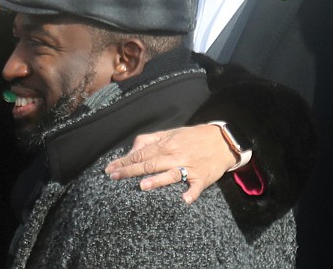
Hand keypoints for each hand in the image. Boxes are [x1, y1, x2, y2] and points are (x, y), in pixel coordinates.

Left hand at [105, 124, 237, 203]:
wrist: (222, 139)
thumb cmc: (192, 137)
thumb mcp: (171, 133)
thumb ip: (150, 140)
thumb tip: (133, 149)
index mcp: (166, 144)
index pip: (141, 153)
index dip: (124, 161)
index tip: (110, 169)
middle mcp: (175, 155)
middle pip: (150, 163)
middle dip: (131, 170)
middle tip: (114, 177)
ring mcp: (189, 167)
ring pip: (171, 174)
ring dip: (158, 180)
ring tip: (143, 186)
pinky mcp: (203, 177)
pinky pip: (196, 187)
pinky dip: (191, 193)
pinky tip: (184, 199)